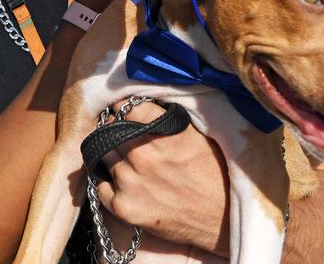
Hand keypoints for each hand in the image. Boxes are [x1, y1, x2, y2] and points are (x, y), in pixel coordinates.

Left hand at [97, 100, 229, 256]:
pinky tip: (124, 182)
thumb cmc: (213, 173)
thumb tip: (139, 102)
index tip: (127, 114)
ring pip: (103, 154)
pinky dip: (108, 182)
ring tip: (129, 161)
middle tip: (126, 136)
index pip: (124, 106)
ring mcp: (129, 181)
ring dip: (113, 155)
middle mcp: (140, 153)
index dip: (126, 110)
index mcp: (159, 130)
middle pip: (109, 129)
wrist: (223, 219)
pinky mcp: (123, 206)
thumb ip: (163, 117)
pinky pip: (100, 185)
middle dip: (116, 129)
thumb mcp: (195, 133)